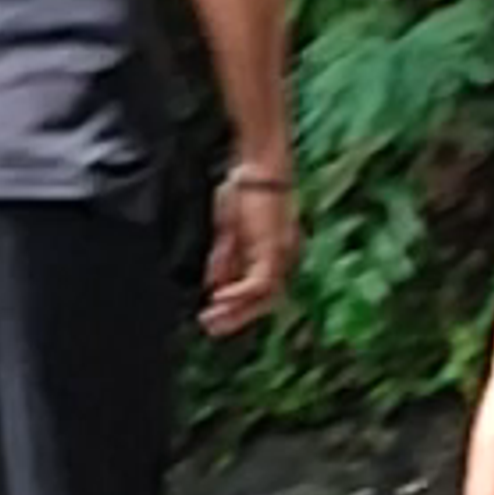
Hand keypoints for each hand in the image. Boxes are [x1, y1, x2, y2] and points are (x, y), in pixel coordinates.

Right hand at [201, 166, 298, 337]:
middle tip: (211, 328)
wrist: (258, 166)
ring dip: (236, 312)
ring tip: (211, 320)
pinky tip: (218, 298)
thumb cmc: (244, 189)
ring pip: (263, 297)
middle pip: (263, 300)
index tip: (213, 315)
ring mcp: (281, 255)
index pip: (258, 290)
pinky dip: (238, 294)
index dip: (236, 306)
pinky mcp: (274, 250)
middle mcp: (283, 258)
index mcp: (273, 253)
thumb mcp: (229, 231)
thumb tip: (214, 285)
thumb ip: (224, 259)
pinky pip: (258, 283)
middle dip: (236, 317)